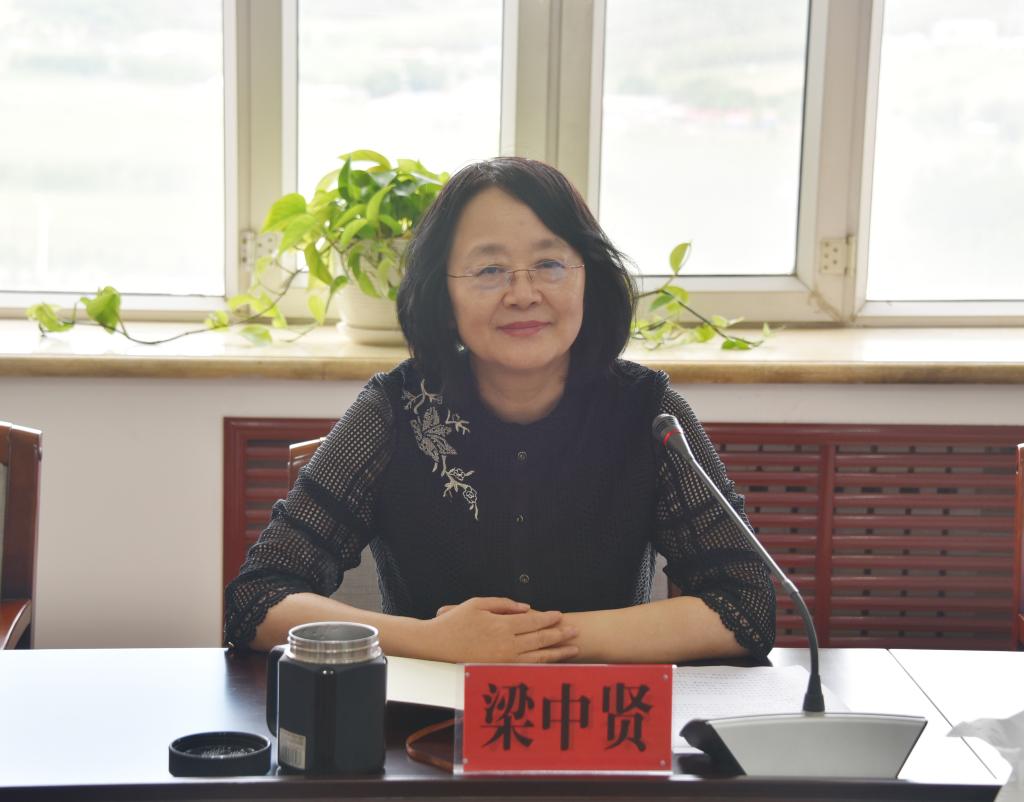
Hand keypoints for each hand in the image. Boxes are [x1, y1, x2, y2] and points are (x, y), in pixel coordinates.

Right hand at [422, 597, 578, 662]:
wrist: (434, 646)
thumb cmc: (454, 622)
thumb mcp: (477, 604)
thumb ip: (503, 604)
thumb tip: (526, 607)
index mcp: (501, 626)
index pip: (533, 622)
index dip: (549, 618)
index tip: (562, 615)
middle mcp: (506, 645)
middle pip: (540, 640)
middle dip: (560, 635)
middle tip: (576, 632)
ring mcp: (503, 661)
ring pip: (538, 657)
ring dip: (557, 653)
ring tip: (573, 650)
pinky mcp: (498, 671)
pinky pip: (526, 669)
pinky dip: (542, 666)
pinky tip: (553, 663)